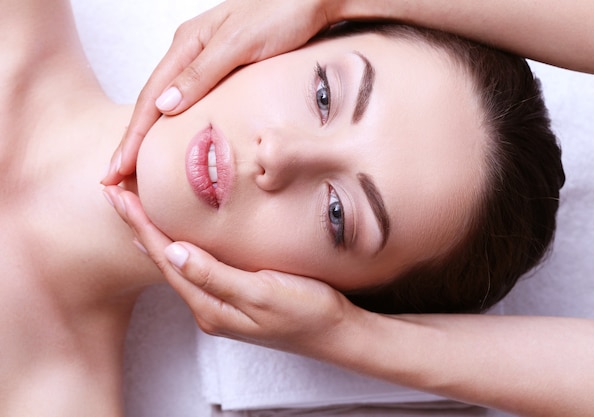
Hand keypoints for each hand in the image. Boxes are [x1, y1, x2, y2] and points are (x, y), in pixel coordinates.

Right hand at [101, 0, 333, 185]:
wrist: (314, 0)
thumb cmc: (282, 13)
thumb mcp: (240, 43)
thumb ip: (202, 73)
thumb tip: (164, 106)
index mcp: (188, 44)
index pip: (151, 97)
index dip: (133, 136)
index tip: (117, 168)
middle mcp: (191, 52)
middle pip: (153, 101)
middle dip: (132, 140)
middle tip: (115, 177)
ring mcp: (206, 60)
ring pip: (168, 102)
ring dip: (149, 135)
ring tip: (135, 166)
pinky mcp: (225, 69)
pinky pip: (189, 101)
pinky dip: (174, 125)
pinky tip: (172, 140)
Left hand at [103, 185, 359, 355]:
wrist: (337, 332)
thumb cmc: (307, 312)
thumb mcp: (262, 293)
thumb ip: (216, 275)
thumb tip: (174, 252)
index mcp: (211, 306)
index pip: (166, 258)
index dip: (141, 225)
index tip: (120, 196)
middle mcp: (209, 307)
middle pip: (164, 261)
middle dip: (139, 228)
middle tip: (117, 194)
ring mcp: (221, 304)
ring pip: (178, 264)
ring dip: (155, 236)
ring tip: (136, 212)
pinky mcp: (235, 297)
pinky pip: (196, 269)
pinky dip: (179, 247)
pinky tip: (176, 240)